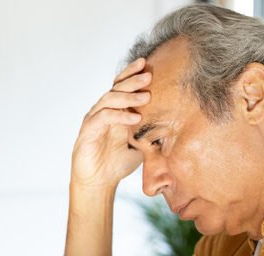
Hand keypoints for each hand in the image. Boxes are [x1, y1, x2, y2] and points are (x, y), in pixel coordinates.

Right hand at [70, 58, 150, 187]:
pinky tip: (135, 118)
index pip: (121, 86)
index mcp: (115, 111)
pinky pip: (103, 117)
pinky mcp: (88, 131)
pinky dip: (119, 115)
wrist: (98, 184)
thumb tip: (175, 126)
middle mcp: (103, 111)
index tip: (147, 64)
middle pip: (116, 88)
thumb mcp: (140, 146)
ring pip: (109, 99)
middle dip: (132, 80)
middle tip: (148, 75)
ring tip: (146, 96)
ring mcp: (94, 119)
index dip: (132, 74)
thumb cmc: (116, 164)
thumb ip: (151, 133)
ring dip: (128, 96)